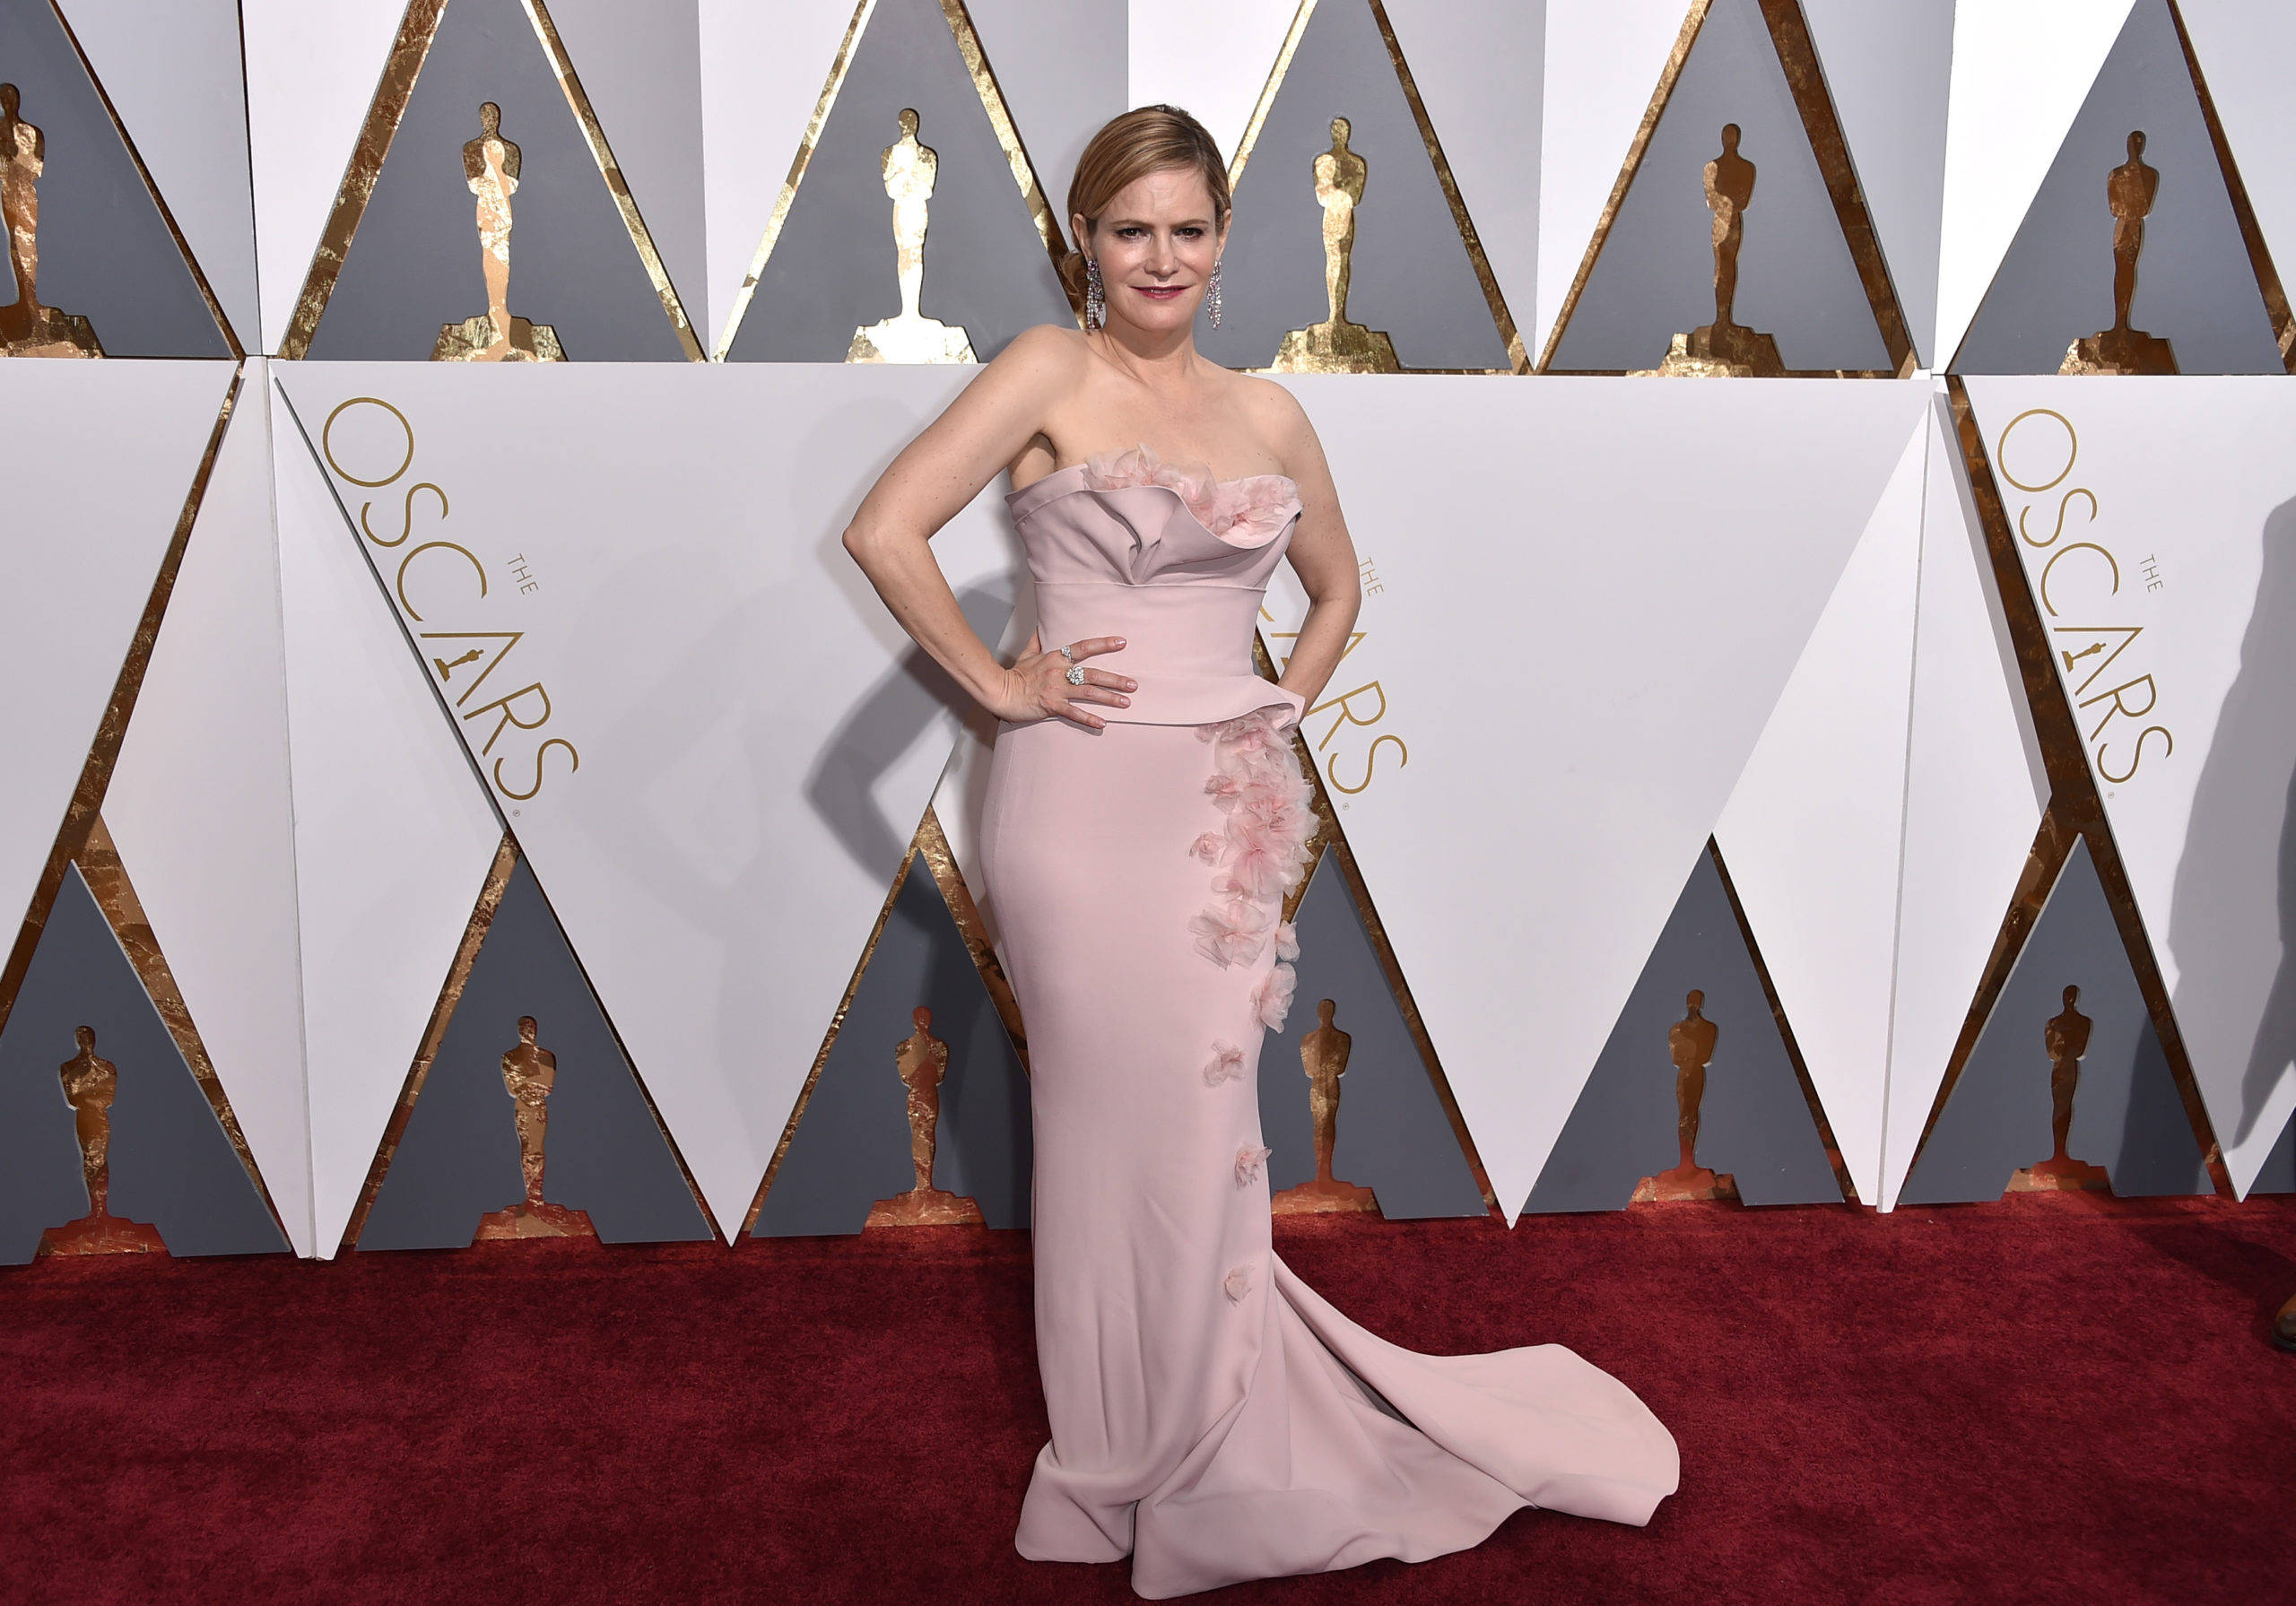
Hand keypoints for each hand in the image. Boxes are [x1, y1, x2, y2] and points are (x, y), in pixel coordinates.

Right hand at [987, 635, 1134, 728]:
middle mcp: (1059, 672)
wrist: (1000, 691)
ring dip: (1109, 698)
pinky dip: (1088, 718)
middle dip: (1115, 679)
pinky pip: (1073, 712)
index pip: (1084, 648)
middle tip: (1133, 684)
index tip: (1121, 643)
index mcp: (1056, 657)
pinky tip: (1102, 723)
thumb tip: (1039, 627)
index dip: (1103, 644)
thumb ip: (1037, 641)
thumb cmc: (1014, 675)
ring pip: (1088, 692)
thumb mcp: (1026, 654)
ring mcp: (1056, 689)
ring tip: (1126, 702)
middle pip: (1093, 674)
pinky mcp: (1051, 705)